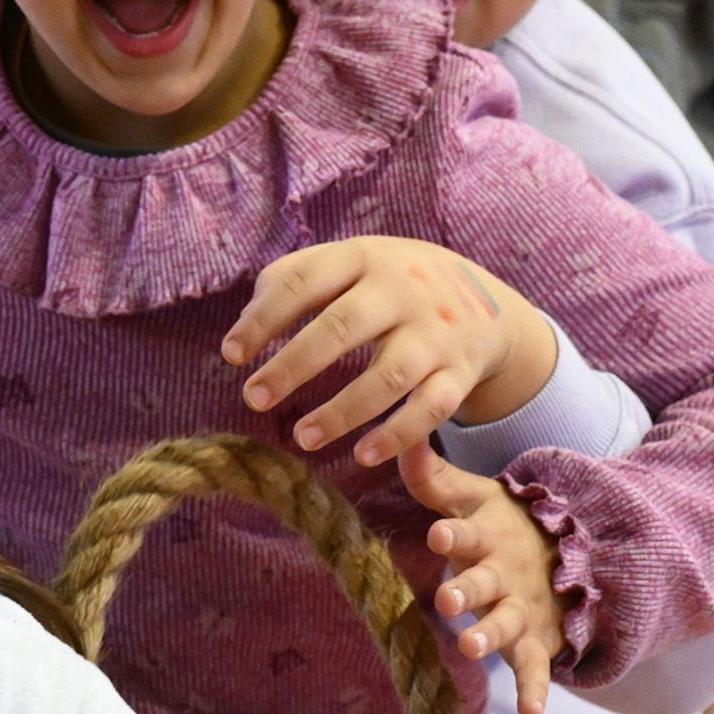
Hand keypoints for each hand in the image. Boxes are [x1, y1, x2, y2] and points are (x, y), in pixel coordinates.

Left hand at [224, 239, 556, 466]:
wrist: (483, 300)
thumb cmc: (390, 283)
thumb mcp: (350, 262)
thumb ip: (294, 278)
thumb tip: (246, 321)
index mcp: (363, 257)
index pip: (303, 282)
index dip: (262, 319)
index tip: (230, 355)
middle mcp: (401, 291)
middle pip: (341, 327)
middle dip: (293, 365)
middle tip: (253, 399)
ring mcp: (435, 333)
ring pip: (388, 375)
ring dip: (342, 411)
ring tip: (302, 438)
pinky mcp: (460, 372)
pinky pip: (431, 409)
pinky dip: (397, 435)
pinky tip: (362, 455)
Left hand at [399, 440, 559, 713]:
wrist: (569, 554)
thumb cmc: (503, 526)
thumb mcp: (473, 499)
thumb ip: (431, 476)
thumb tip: (397, 439)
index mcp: (486, 537)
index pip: (465, 534)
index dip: (452, 535)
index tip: (438, 534)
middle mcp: (503, 574)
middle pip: (483, 583)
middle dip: (466, 590)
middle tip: (447, 599)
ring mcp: (521, 609)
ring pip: (504, 624)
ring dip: (489, 636)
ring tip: (470, 646)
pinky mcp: (536, 641)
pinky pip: (538, 668)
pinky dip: (537, 690)